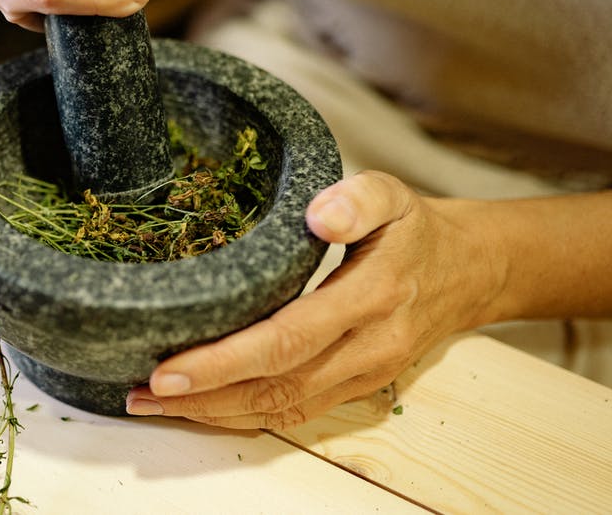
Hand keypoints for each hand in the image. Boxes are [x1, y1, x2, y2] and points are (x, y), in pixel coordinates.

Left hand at [126, 171, 502, 428]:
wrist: (471, 271)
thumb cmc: (416, 229)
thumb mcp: (394, 193)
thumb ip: (359, 198)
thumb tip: (319, 214)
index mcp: (372, 297)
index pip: (288, 339)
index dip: (225, 360)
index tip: (167, 368)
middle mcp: (368, 347)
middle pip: (276, 386)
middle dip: (204, 396)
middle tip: (141, 394)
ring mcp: (364, 375)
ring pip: (282, 409)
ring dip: (215, 414)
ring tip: (154, 405)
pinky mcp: (357, 388)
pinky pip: (296, 413)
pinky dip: (244, 417)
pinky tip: (202, 409)